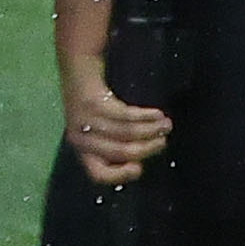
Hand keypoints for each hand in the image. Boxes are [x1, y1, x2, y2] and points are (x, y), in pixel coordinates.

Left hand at [66, 71, 173, 185]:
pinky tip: (157, 114)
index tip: (139, 168)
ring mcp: (86, 121)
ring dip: (152, 129)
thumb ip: (116, 147)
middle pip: (120, 152)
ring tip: (166, 125)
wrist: (78, 70)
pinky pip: (126, 115)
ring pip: (127, 132)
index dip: (120, 175)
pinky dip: (146, 116)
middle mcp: (81, 139)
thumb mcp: (100, 132)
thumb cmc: (95, 105)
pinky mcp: (94, 103)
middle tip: (163, 142)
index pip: (98, 174)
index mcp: (82, 151)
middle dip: (147, 148)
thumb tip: (140, 160)